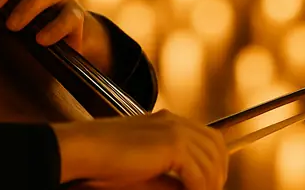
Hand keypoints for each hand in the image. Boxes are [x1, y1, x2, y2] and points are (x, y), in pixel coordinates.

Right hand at [51, 110, 228, 189]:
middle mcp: (174, 121)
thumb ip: (171, 174)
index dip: (215, 163)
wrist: (85, 150)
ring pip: (211, 162)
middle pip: (216, 146)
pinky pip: (199, 175)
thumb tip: (194, 188)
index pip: (208, 138)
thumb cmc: (105, 162)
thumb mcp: (145, 167)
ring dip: (209, 185)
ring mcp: (175, 130)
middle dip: (218, 173)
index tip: (210, 184)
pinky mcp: (173, 144)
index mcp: (167, 121)